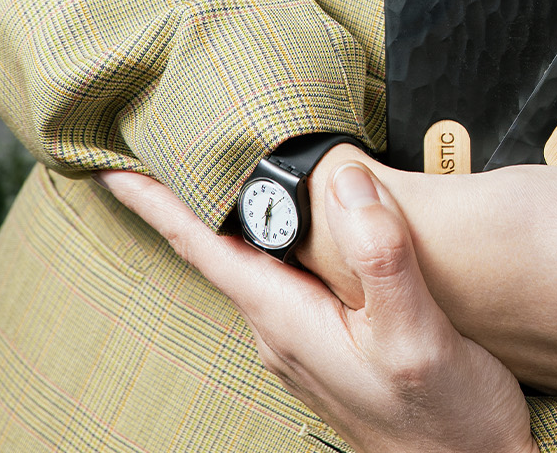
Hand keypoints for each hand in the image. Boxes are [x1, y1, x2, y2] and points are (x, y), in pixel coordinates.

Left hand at [101, 165, 536, 452]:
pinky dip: (283, 240)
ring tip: (227, 167)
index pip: (204, 246)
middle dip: (193, 194)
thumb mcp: (415, 335)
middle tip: (168, 140)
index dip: (156, 203)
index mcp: (287, 319)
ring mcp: (306, 341)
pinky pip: (292, 278)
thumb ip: (381, 257)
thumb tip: (348, 181)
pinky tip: (301, 226)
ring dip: (241, 216)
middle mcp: (283, 330)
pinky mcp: (334, 343)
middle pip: (224, 246)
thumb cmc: (444, 417)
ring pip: (260, 261)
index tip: (112, 166)